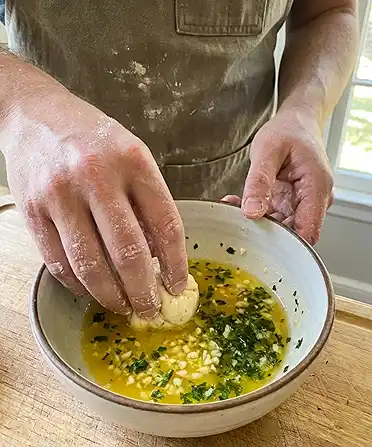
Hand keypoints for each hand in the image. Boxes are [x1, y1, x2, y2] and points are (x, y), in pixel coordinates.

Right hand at [2, 89, 187, 316]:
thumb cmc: (94, 138)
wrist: (35, 114)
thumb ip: (150, 201)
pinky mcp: (32, 210)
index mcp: (134, 162)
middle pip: (128, 252)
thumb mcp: (134, 157)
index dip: (176, 263)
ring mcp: (60, 195)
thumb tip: (162, 256)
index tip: (179, 286)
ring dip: (110, 294)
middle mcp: (97, 177)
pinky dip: (78, 284)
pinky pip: (58, 261)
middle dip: (144, 290)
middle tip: (151, 309)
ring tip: (123, 306)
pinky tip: (92, 290)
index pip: (166, 224)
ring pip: (90, 264)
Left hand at [224, 108, 332, 244]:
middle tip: (238, 222)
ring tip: (234, 208)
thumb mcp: (267, 150)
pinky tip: (240, 204)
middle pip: (296, 233)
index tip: (259, 239)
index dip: (286, 243)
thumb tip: (252, 212)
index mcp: (317, 187)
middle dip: (267, 233)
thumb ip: (259, 182)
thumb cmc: (289, 130)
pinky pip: (278, 216)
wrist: (298, 121)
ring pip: (284, 227)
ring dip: (260, 223)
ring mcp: (306, 202)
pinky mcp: (295, 202)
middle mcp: (317, 199)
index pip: (308, 232)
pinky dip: (260, 213)